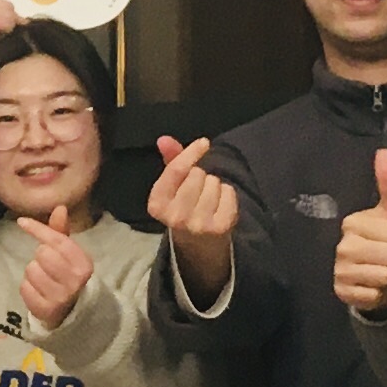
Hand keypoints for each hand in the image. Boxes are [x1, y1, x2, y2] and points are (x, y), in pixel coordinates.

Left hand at [14, 215, 92, 324]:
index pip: (58, 240)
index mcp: (84, 263)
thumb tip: (60, 208)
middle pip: (42, 253)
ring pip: (31, 270)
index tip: (21, 222)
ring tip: (44, 280)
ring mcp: (61, 296)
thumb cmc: (67, 276)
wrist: (72, 312)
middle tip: (47, 265)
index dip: (38, 229)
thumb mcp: (69, 255)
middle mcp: (75, 280)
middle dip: (40, 256)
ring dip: (33, 273)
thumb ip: (61, 232)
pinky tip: (39, 292)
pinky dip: (28, 288)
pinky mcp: (46, 309)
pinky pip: (25, 287)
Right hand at [147, 135, 238, 296]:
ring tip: (208, 200)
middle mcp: (175, 216)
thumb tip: (164, 139)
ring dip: (214, 186)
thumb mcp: (172, 188)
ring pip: (214, 182)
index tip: (203, 143)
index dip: (191, 152)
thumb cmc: (184, 209)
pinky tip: (220, 206)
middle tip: (198, 191)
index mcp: (157, 205)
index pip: (176, 169)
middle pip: (197, 174)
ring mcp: (198, 224)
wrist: (198, 248)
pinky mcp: (220, 228)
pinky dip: (228, 195)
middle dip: (200, 176)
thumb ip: (170, 161)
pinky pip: (229, 193)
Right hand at [331, 147, 386, 319]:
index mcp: (352, 223)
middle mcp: (341, 245)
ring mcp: (339, 270)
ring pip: (380, 277)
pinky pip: (371, 295)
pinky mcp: (340, 292)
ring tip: (381, 270)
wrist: (380, 272)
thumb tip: (385, 150)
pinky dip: (378, 293)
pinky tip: (372, 286)